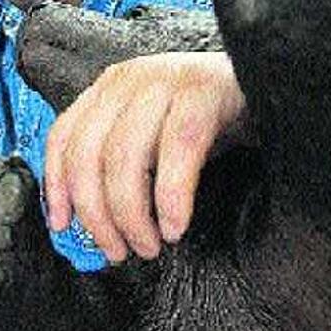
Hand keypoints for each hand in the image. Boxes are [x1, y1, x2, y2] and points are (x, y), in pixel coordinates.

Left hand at [44, 51, 245, 261]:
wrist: (274, 86)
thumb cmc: (211, 122)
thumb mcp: (154, 137)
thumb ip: (121, 165)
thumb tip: (91, 219)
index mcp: (110, 89)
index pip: (62, 136)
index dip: (56, 185)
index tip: (62, 225)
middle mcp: (130, 79)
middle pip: (88, 154)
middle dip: (97, 213)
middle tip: (117, 250)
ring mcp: (166, 80)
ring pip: (125, 155)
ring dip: (130, 213)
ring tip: (149, 245)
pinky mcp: (205, 90)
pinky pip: (179, 149)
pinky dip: (171, 196)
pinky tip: (175, 225)